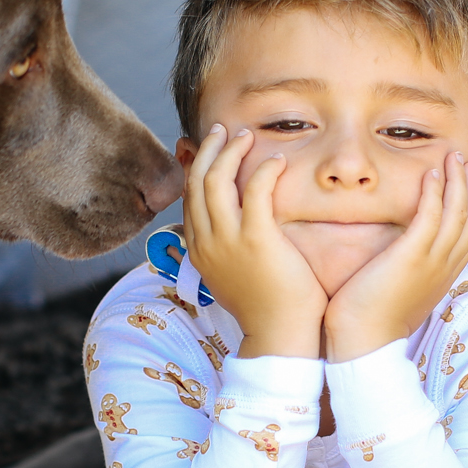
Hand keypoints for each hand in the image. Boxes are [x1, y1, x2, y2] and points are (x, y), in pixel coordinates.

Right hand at [183, 125, 325, 357]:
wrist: (279, 336)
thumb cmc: (264, 308)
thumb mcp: (230, 279)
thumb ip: (225, 253)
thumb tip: (231, 234)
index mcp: (198, 251)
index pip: (188, 198)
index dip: (197, 168)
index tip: (212, 150)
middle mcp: (206, 242)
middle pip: (196, 181)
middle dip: (209, 149)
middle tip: (224, 130)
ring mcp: (228, 240)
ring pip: (217, 179)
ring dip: (231, 151)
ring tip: (247, 136)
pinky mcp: (257, 239)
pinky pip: (256, 189)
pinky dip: (264, 168)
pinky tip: (277, 160)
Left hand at [322, 150, 467, 363]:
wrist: (364, 342)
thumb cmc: (374, 318)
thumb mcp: (404, 290)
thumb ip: (411, 269)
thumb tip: (404, 254)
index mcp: (446, 272)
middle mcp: (446, 265)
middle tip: (463, 157)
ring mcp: (433, 260)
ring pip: (458, 211)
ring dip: (457, 179)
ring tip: (452, 155)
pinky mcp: (413, 256)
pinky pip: (432, 215)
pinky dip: (435, 191)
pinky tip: (431, 172)